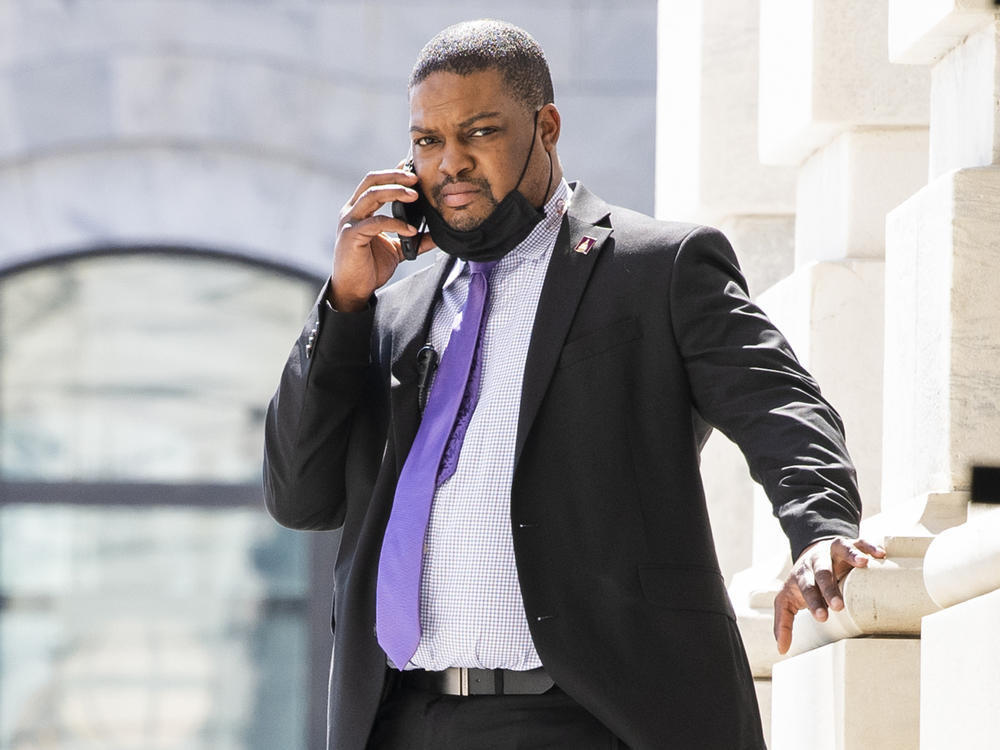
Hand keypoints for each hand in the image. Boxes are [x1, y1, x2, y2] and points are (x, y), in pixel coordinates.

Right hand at [329, 167, 434, 311]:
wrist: (354, 289)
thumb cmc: (370, 267)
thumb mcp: (396, 249)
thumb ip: (414, 239)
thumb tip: (437, 235)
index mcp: (360, 209)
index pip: (375, 182)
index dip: (392, 173)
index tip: (412, 169)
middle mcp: (352, 211)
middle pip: (371, 181)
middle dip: (394, 176)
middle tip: (416, 178)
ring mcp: (350, 221)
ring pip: (371, 195)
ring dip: (395, 192)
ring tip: (415, 196)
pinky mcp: (351, 235)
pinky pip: (375, 223)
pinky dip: (395, 223)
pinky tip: (411, 230)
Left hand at [772, 536, 885, 654]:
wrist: (809, 554)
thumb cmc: (802, 583)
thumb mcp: (788, 601)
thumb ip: (783, 623)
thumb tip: (782, 649)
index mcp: (802, 576)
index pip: (806, 589)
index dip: (813, 602)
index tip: (822, 617)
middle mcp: (816, 561)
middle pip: (822, 572)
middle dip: (830, 588)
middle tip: (838, 605)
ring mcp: (832, 551)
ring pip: (840, 549)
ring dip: (851, 555)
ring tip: (863, 563)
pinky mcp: (848, 544)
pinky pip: (859, 542)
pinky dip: (868, 546)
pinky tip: (880, 554)